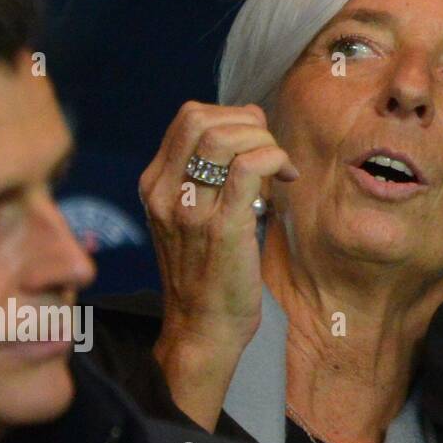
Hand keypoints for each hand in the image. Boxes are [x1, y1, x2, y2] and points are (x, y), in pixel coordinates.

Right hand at [138, 101, 298, 429]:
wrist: (202, 327)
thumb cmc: (209, 269)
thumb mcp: (194, 213)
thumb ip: (211, 171)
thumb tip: (250, 124)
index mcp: (155, 184)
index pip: (189, 117)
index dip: (232, 115)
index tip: (257, 140)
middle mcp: (165, 192)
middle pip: (203, 118)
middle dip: (248, 123)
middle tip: (271, 150)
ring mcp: (190, 210)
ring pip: (224, 138)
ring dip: (264, 141)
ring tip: (280, 167)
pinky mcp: (222, 227)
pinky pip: (249, 169)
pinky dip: (274, 158)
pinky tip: (286, 176)